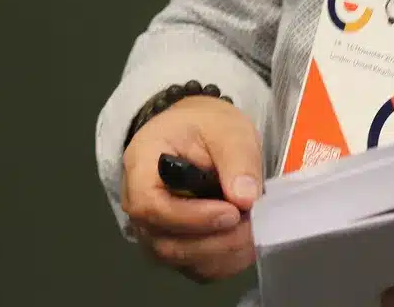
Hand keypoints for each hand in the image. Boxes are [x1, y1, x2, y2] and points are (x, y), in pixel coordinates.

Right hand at [120, 95, 264, 280]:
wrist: (196, 133)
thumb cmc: (204, 126)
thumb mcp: (225, 128)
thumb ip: (236, 159)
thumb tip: (246, 198)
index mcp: (140, 167)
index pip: (150, 207)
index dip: (191, 217)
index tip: (231, 212)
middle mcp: (138, 206)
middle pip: (166, 242)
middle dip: (215, 240)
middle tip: (253, 222)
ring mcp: (154, 231)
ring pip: (182, 260)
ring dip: (223, 253)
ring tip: (255, 229)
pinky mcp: (176, 245)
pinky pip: (196, 267)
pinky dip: (225, 262)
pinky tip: (247, 242)